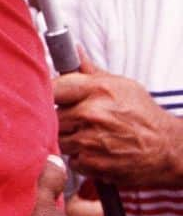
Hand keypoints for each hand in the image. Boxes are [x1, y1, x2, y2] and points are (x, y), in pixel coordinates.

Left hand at [54, 48, 182, 186]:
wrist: (167, 147)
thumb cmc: (144, 115)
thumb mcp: (122, 86)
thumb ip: (92, 72)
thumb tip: (75, 52)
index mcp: (96, 90)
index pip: (53, 87)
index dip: (48, 94)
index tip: (52, 98)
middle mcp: (90, 114)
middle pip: (52, 116)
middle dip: (62, 118)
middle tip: (79, 120)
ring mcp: (89, 140)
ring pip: (58, 138)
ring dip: (69, 139)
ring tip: (90, 135)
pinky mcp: (91, 163)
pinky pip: (70, 159)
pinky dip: (80, 158)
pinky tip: (96, 151)